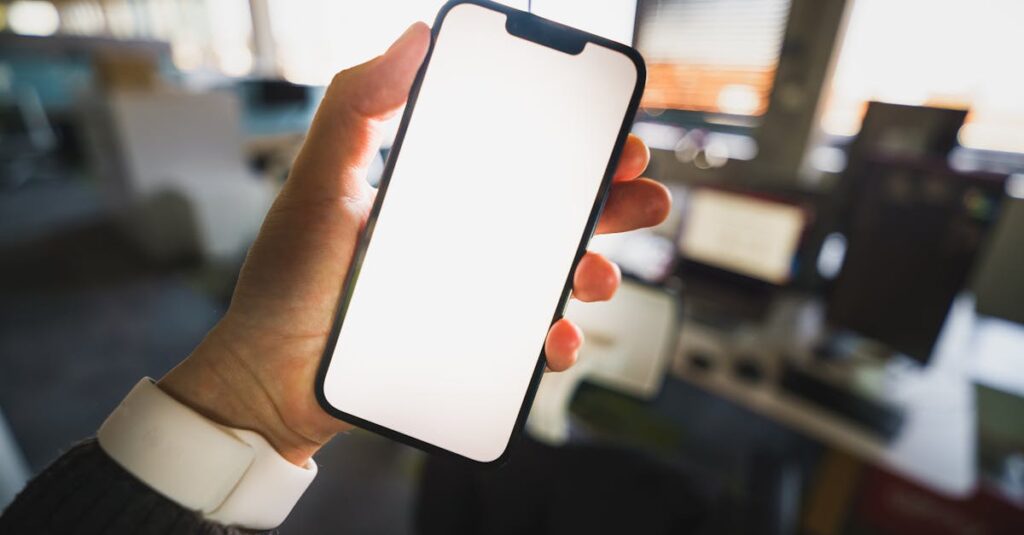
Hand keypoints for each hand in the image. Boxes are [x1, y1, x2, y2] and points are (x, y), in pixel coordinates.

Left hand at [159, 22, 670, 464]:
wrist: (269, 380)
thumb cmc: (287, 282)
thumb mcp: (318, 182)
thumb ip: (356, 107)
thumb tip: (414, 37)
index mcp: (434, 194)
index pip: (513, 159)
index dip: (568, 145)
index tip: (609, 134)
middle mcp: (459, 241)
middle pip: (550, 214)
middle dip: (606, 203)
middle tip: (642, 196)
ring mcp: (468, 297)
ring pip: (553, 277)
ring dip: (595, 270)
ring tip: (597, 274)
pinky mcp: (471, 351)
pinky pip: (530, 343)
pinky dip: (557, 339)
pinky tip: (557, 335)